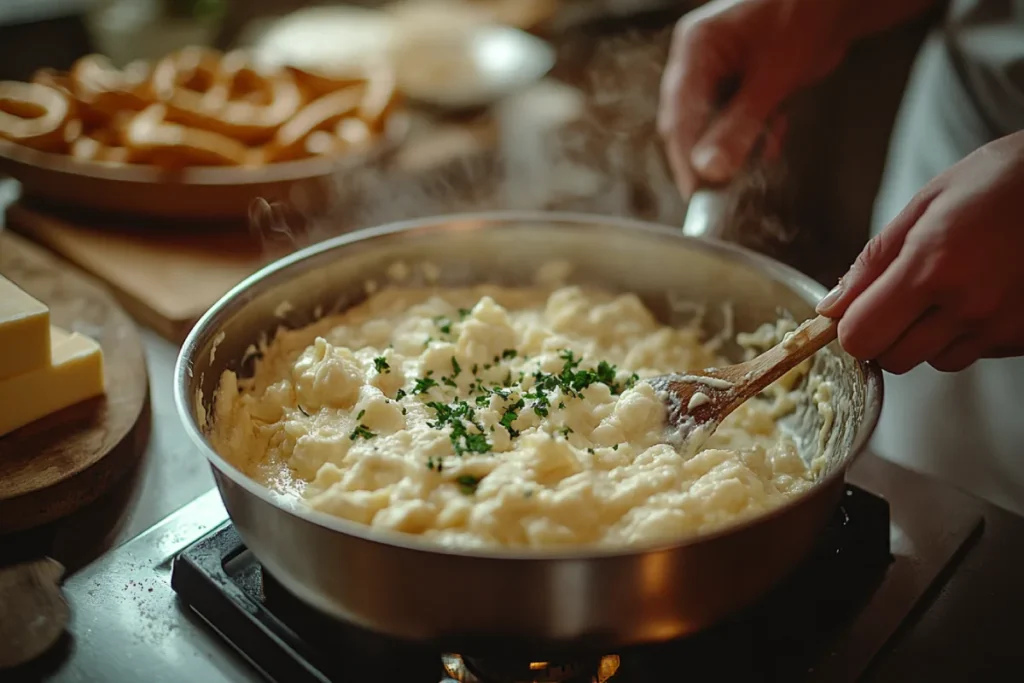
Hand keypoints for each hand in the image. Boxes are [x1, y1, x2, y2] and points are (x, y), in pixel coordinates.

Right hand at [657, 0, 851, 196]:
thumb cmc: (806, 15)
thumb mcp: (774, 76)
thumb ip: (740, 124)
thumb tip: (710, 169)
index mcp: (696, 47)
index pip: (678, 113)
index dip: (684, 157)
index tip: (694, 191)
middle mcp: (702, 59)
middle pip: (691, 121)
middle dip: (707, 156)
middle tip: (718, 193)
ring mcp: (722, 70)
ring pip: (716, 123)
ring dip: (734, 147)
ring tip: (748, 172)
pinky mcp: (744, 81)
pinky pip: (740, 118)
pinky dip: (755, 134)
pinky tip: (771, 144)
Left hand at [816, 131, 1023, 373]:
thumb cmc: (1002, 181)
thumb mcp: (926, 204)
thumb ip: (874, 261)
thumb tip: (833, 306)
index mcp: (931, 268)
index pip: (860, 337)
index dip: (851, 326)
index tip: (857, 308)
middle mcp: (967, 306)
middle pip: (893, 360)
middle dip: (886, 335)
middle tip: (902, 297)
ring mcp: (1001, 326)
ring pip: (936, 361)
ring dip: (929, 337)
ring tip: (951, 290)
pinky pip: (977, 353)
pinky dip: (969, 334)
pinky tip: (984, 294)